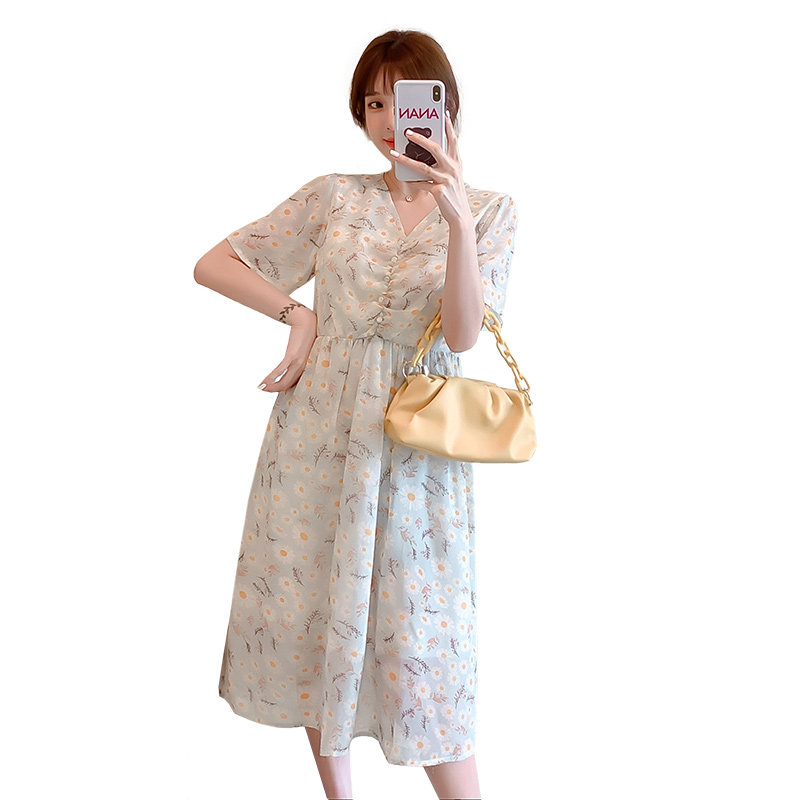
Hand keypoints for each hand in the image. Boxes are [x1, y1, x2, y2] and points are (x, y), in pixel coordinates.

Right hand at [257, 308, 316, 391]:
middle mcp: (303, 367)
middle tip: (265, 390)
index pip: (294, 382)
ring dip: (272, 386)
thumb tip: (291, 360)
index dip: (283, 387)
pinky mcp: (292, 356)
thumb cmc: (306, 334)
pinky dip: (271, 378)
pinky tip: (264, 382)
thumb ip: (299, 357)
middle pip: (288, 384)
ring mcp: (297, 363)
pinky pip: (280, 371)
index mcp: (306, 366)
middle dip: (275, 389)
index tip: (274, 388)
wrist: (307, 322)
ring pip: (284, 381)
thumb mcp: (304, 350)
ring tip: (262, 388)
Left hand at [390, 110, 470, 228]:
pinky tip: (403, 176)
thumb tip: (424, 154)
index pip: (452, 140)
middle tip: (407, 131)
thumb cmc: (453, 194)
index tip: (443, 112)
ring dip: (406, 159)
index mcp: (457, 162)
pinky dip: (411, 181)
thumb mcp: (452, 176)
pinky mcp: (439, 191)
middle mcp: (452, 168)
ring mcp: (446, 179)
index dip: (447, 126)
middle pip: (435, 148)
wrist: (460, 215)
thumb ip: (443, 163)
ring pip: (423, 167)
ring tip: (394, 154)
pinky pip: (421, 184)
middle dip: (420, 138)